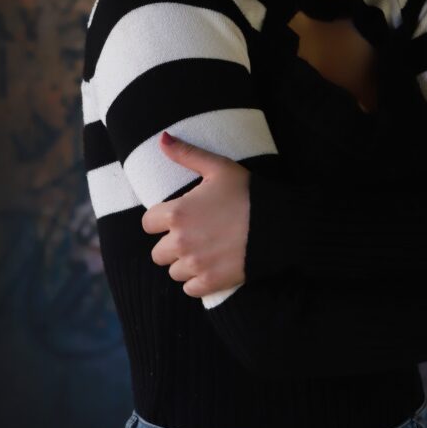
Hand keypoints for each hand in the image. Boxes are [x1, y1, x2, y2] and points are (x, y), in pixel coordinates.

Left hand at [141, 131, 250, 297]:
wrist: (279, 224)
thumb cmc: (248, 192)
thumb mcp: (218, 167)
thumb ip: (186, 154)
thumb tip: (162, 139)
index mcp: (177, 213)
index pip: (147, 224)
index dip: (162, 220)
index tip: (179, 218)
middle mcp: (180, 241)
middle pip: (158, 252)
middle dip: (172, 245)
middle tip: (195, 235)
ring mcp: (195, 264)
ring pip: (174, 271)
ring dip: (185, 264)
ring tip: (205, 251)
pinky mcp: (210, 282)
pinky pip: (189, 289)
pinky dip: (198, 281)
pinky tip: (212, 267)